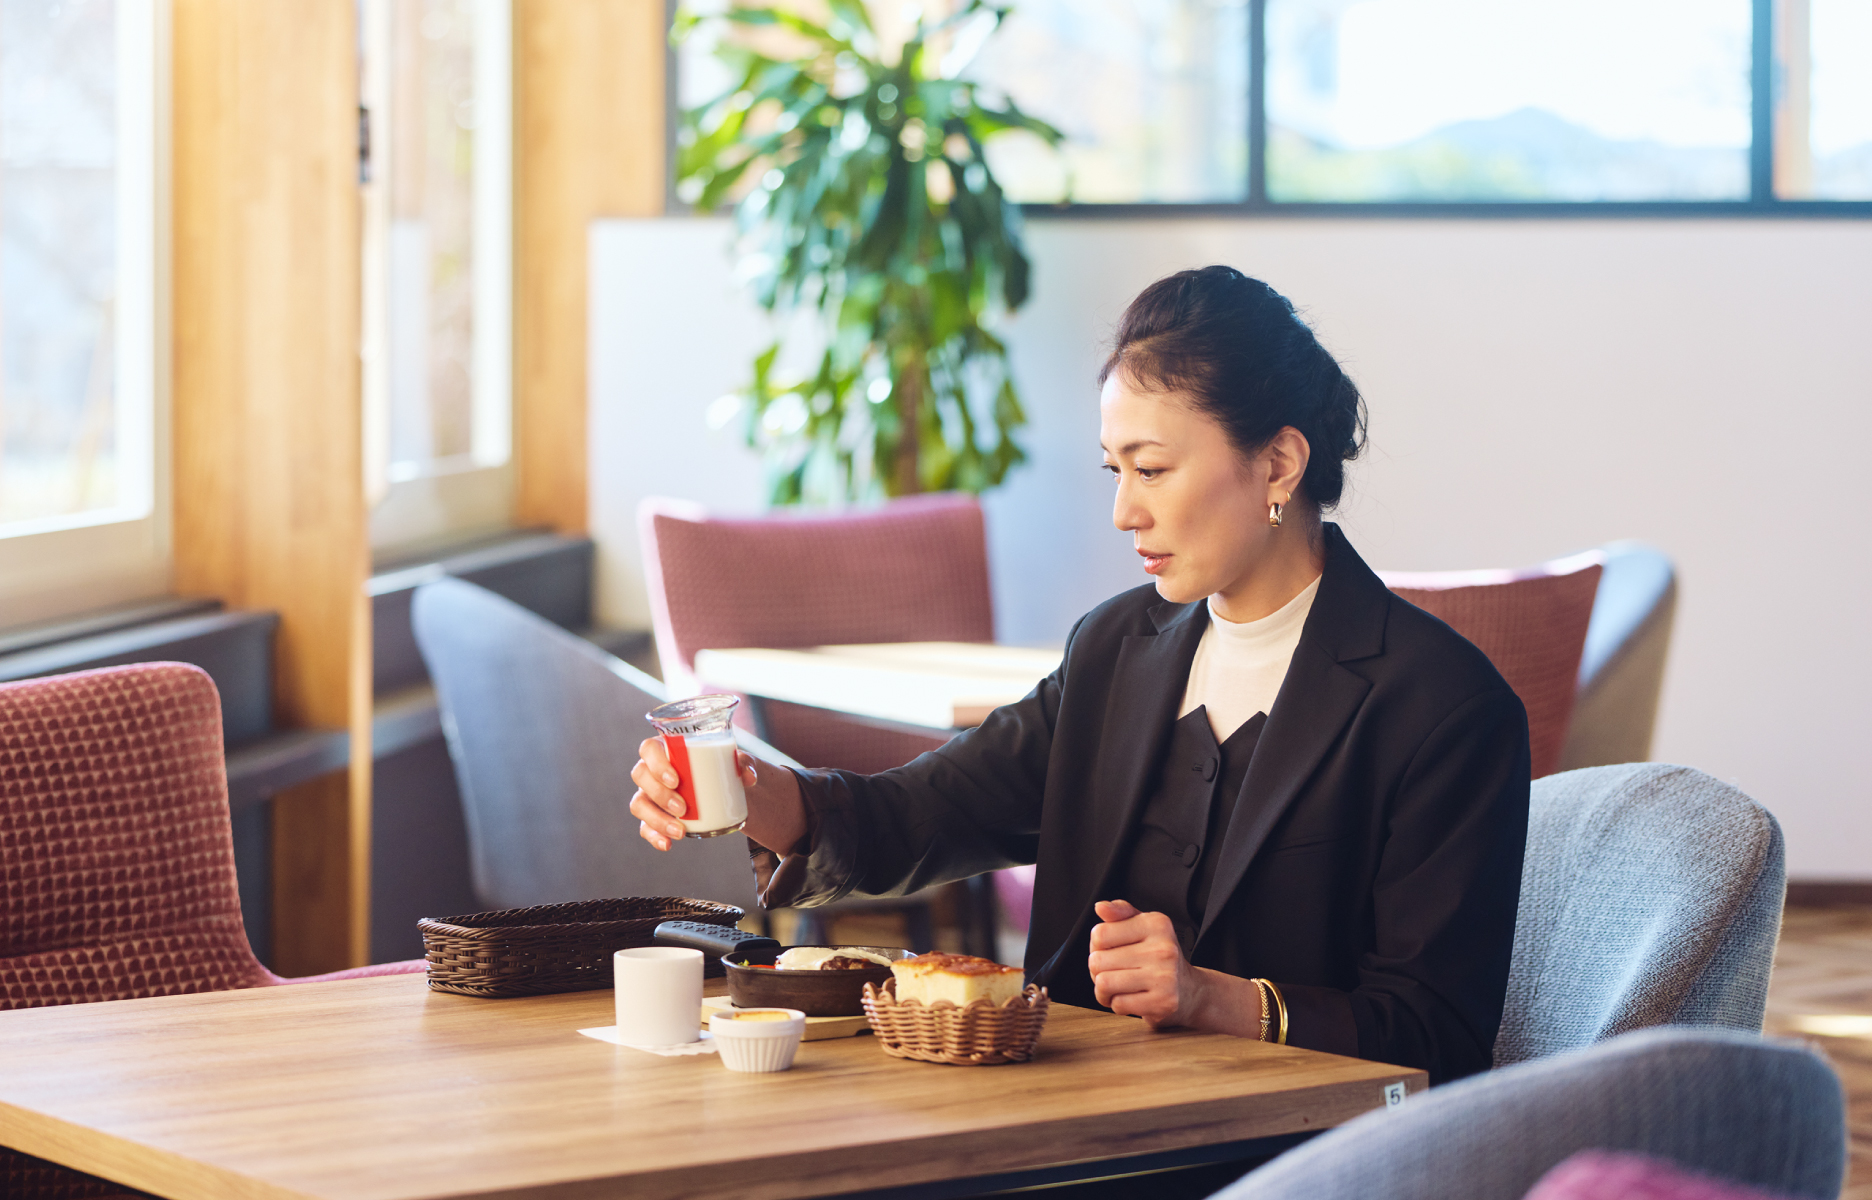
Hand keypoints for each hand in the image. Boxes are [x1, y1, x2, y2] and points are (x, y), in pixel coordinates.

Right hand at [629, 737, 758, 850]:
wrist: (726, 791)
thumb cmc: (724, 768)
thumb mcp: (737, 762)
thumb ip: (745, 763)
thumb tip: (749, 776)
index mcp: (667, 749)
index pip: (649, 748)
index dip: (657, 764)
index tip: (676, 780)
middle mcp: (652, 769)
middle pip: (641, 775)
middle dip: (659, 794)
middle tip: (683, 808)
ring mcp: (650, 793)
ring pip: (639, 804)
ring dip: (656, 819)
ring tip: (680, 831)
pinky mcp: (653, 815)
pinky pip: (644, 826)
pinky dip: (654, 836)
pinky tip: (667, 844)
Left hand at [1088, 899, 1206, 1029]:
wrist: (1190, 990)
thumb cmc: (1159, 956)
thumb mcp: (1143, 927)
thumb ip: (1120, 913)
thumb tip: (1100, 906)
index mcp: (1156, 924)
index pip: (1099, 934)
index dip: (1096, 946)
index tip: (1109, 951)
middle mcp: (1164, 949)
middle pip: (1097, 961)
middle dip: (1097, 970)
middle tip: (1113, 971)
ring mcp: (1164, 977)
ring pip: (1104, 984)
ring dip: (1104, 990)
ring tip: (1118, 986)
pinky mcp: (1163, 1002)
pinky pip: (1118, 1004)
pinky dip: (1118, 1004)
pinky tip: (1131, 998)